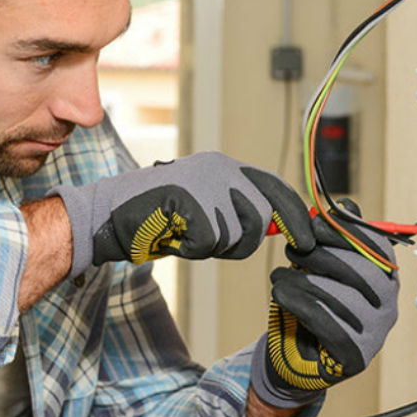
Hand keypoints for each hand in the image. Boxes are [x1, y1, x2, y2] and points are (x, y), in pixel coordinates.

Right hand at [51, 152, 315, 277]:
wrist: (108, 214)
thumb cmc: (157, 218)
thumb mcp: (206, 209)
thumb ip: (240, 213)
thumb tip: (283, 228)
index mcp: (225, 166)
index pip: (275, 187)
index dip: (296, 216)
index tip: (308, 240)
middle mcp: (219, 168)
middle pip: (260, 217)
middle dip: (243, 241)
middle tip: (210, 242)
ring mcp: (204, 183)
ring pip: (235, 235)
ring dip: (212, 247)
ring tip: (183, 232)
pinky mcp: (188, 201)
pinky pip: (209, 244)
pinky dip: (191, 250)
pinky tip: (171, 235)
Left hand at [250, 200, 398, 408]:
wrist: (296, 357)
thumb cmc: (311, 305)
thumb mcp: (320, 267)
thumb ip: (334, 239)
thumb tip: (346, 205)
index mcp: (385, 279)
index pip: (377, 248)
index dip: (346, 232)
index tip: (315, 224)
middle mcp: (388, 306)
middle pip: (363, 272)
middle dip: (322, 255)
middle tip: (291, 250)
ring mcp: (376, 334)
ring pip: (342, 297)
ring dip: (303, 280)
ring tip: (278, 276)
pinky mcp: (355, 357)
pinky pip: (327, 324)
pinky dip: (299, 304)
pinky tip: (280, 294)